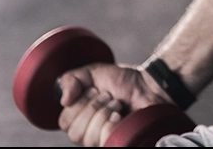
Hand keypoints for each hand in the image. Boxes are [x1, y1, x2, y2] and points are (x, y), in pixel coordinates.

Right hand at [57, 62, 174, 146]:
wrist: (150, 85)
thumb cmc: (124, 81)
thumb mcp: (93, 72)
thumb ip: (72, 80)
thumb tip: (63, 100)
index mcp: (80, 118)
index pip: (64, 122)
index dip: (78, 104)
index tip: (95, 89)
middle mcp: (89, 133)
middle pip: (74, 133)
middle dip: (92, 108)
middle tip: (108, 96)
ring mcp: (103, 141)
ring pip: (87, 138)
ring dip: (103, 113)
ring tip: (117, 104)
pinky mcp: (116, 143)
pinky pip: (104, 140)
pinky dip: (111, 124)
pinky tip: (121, 116)